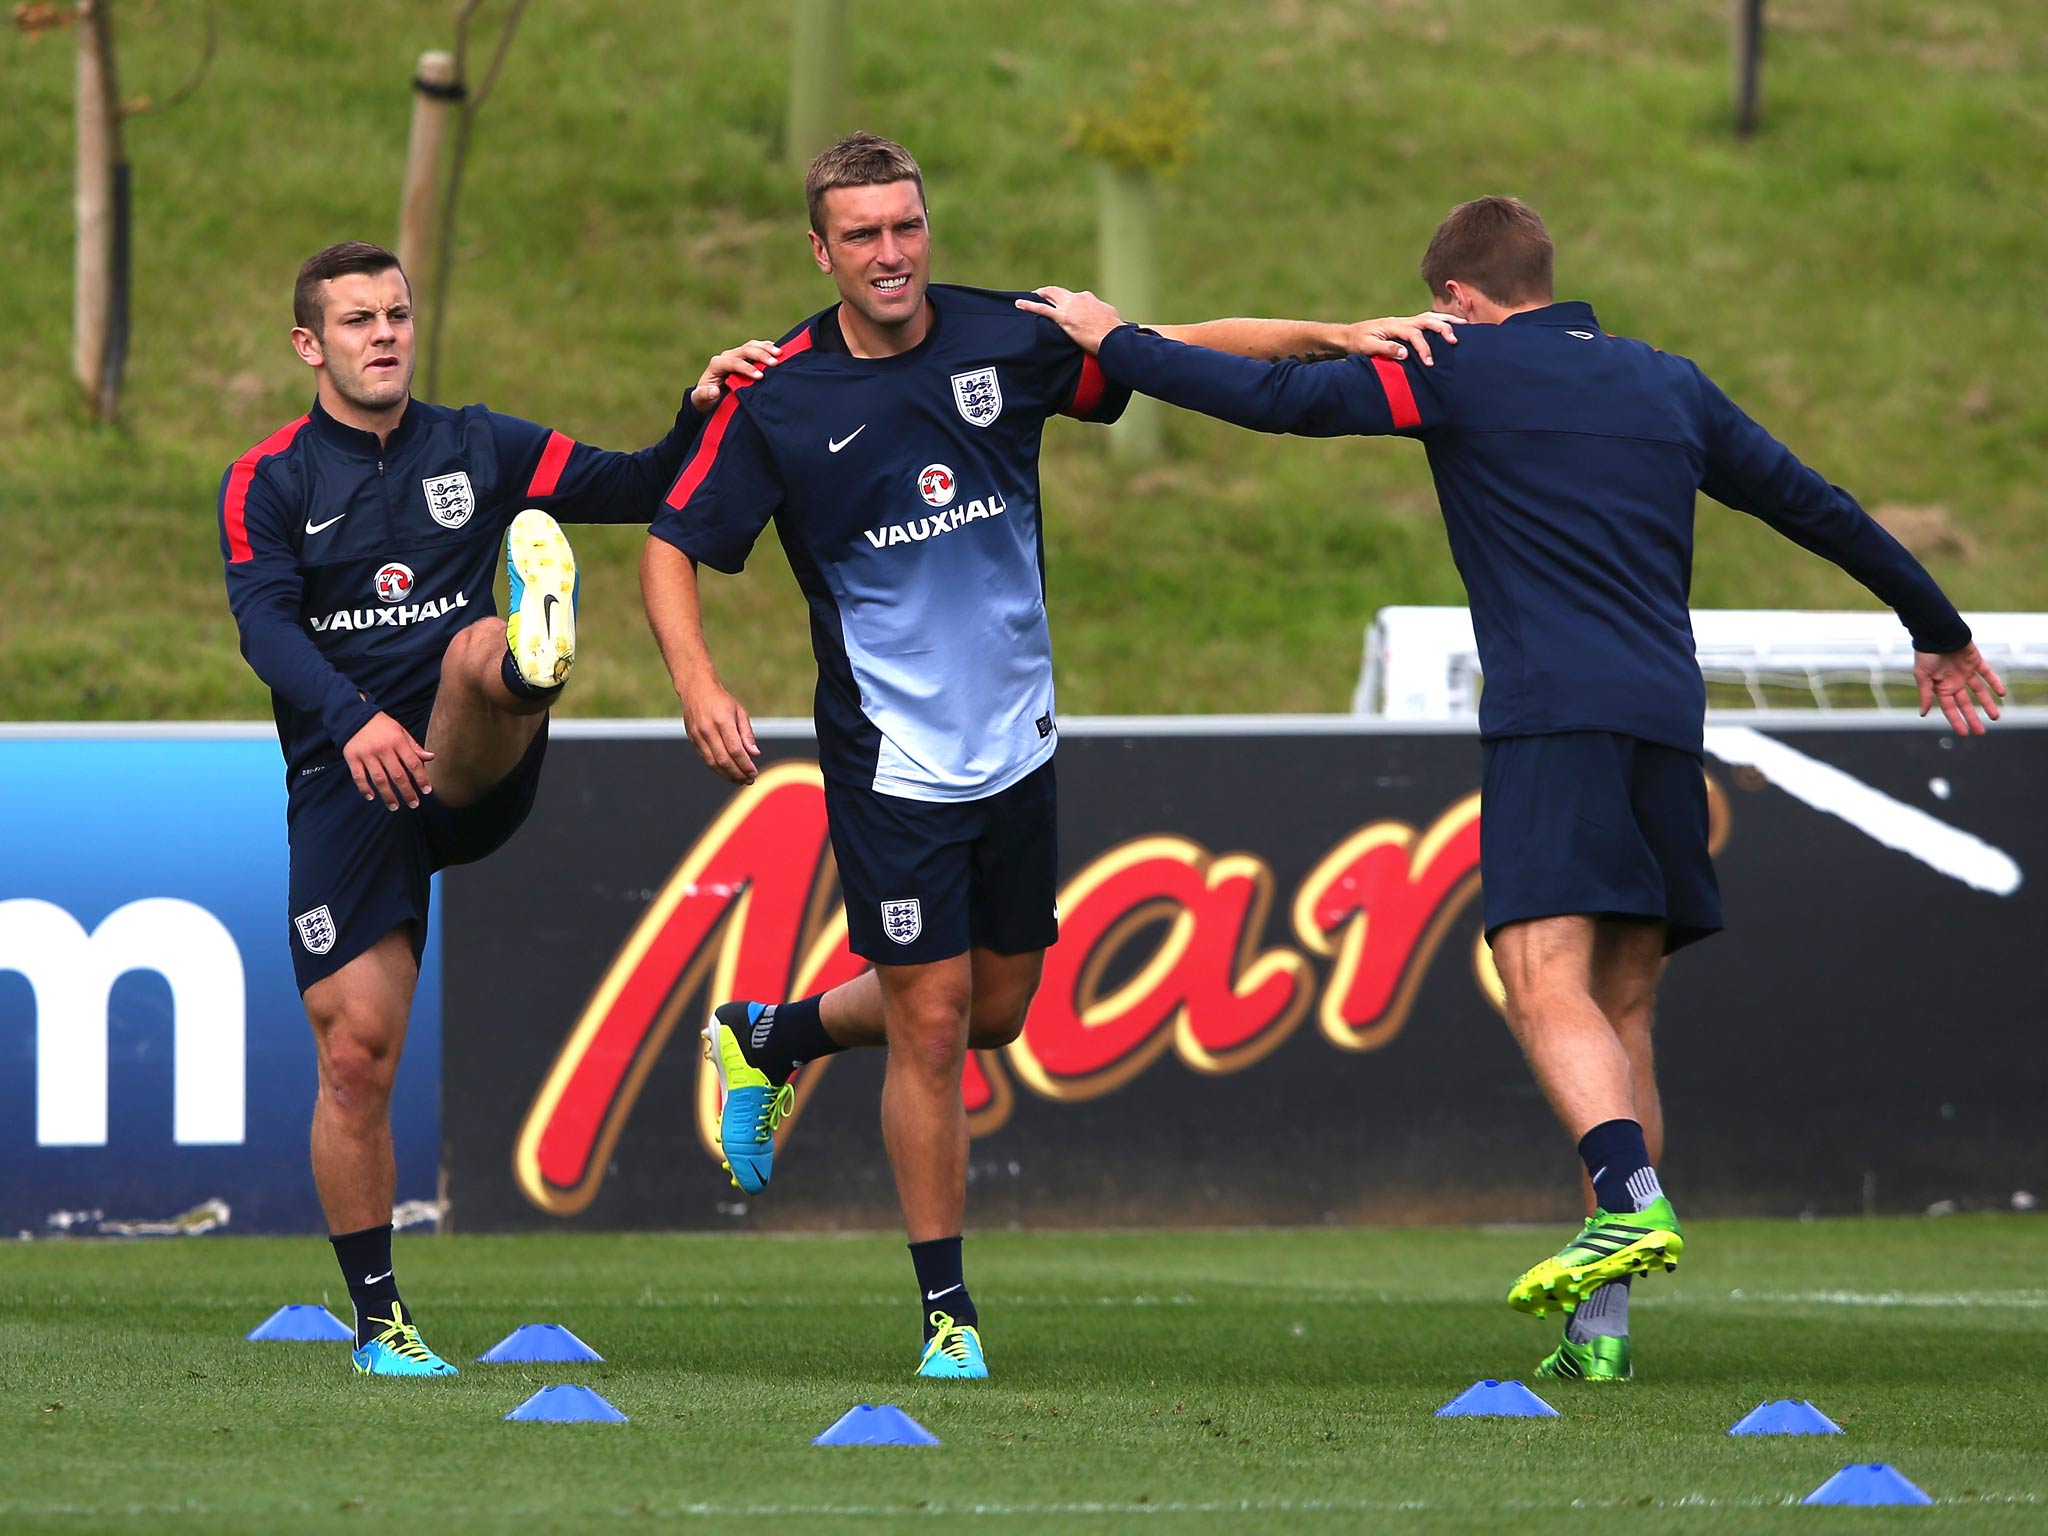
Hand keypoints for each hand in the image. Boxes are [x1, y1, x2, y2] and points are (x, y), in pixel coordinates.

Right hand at [343, 712, 433, 808]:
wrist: (354, 716)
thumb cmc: (382, 726)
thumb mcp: (400, 731)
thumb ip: (414, 746)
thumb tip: (431, 757)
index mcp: (397, 741)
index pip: (413, 763)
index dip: (421, 778)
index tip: (426, 791)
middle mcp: (383, 748)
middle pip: (398, 775)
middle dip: (407, 792)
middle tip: (413, 804)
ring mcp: (367, 754)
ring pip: (379, 779)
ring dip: (388, 795)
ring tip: (394, 806)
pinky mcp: (352, 757)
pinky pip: (359, 777)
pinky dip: (365, 788)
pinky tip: (372, 797)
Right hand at [680, 677, 760, 783]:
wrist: (696, 689)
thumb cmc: (721, 700)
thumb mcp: (739, 712)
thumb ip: (746, 733)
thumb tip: (754, 754)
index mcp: (722, 721)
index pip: (735, 749)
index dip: (745, 764)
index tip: (753, 772)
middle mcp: (708, 730)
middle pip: (724, 759)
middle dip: (738, 773)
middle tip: (749, 780)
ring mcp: (698, 735)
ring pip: (713, 763)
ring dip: (727, 775)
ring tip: (740, 780)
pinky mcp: (692, 739)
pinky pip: (705, 759)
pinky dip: (717, 769)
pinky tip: (727, 773)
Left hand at [692, 339, 782, 411]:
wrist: (709, 397)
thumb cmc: (706, 400)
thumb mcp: (701, 400)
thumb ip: (704, 395)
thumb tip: (714, 391)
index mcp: (717, 364)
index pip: (733, 362)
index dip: (746, 367)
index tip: (759, 376)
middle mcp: (727, 356)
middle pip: (745, 350)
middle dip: (760, 355)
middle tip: (774, 363)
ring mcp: (737, 355)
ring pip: (752, 345)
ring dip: (767, 348)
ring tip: (780, 354)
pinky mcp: (746, 357)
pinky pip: (758, 348)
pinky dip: (769, 348)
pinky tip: (781, 352)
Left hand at [1014, 286, 1123, 354]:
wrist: (1113, 338)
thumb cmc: (1114, 332)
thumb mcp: (1111, 318)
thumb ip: (1103, 315)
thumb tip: (1105, 318)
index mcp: (1089, 299)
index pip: (1075, 297)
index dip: (1069, 301)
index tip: (1066, 307)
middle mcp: (1078, 299)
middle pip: (1060, 293)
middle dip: (1050, 293)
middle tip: (1042, 295)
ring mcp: (1070, 307)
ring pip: (1050, 296)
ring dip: (1040, 295)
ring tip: (1030, 297)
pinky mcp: (1063, 318)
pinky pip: (1042, 309)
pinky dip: (1029, 306)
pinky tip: (1019, 304)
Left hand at [1338, 312, 1461, 365]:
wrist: (1348, 336)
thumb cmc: (1356, 343)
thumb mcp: (1366, 347)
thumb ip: (1385, 349)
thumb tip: (1405, 353)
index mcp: (1393, 326)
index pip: (1414, 334)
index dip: (1423, 348)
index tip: (1430, 363)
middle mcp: (1401, 321)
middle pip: (1427, 320)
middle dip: (1443, 328)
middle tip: (1455, 340)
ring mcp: (1405, 322)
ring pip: (1429, 318)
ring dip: (1446, 321)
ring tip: (1464, 327)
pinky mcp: (1406, 327)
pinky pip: (1426, 323)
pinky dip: (1440, 323)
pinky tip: (1451, 328)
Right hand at [1915, 642, 2005, 735]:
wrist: (1937, 632)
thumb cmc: (1926, 654)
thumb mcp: (1922, 676)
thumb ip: (1925, 695)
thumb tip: (1922, 714)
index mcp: (1940, 687)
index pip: (1950, 708)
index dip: (1957, 721)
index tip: (1965, 733)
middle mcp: (1954, 682)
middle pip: (1966, 704)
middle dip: (1973, 718)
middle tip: (1981, 732)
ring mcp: (1965, 672)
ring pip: (1979, 692)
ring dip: (1987, 704)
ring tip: (1995, 717)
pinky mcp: (1975, 661)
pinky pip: (1987, 674)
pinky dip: (1995, 683)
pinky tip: (2002, 694)